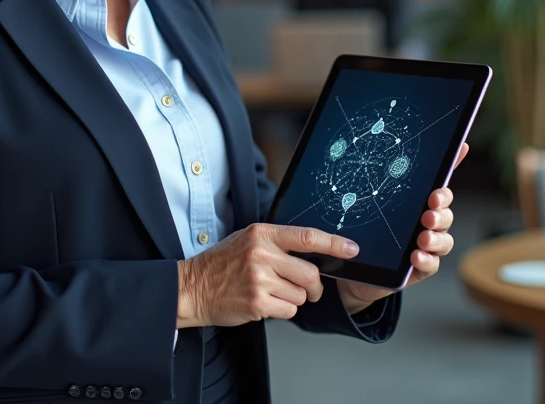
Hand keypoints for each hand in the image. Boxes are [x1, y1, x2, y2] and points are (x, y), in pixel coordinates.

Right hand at [177, 223, 359, 328]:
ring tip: (269, 293)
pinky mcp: (257, 303)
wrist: (192, 288)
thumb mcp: (246, 240)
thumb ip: (277, 243)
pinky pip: (289, 310)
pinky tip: (263, 303)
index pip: (307, 237)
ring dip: (292, 299)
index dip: (334, 244)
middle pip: (310, 274)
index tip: (352, 249)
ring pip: (301, 295)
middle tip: (309, 290)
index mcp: (262, 234)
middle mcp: (261, 254)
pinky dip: (281, 310)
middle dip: (314, 286)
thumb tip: (313, 252)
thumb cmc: (221, 264)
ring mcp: (259, 279)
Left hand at [337, 142, 468, 314]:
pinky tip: (416, 257)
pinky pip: (432, 264)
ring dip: (437, 238)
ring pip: (444, 239)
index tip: (450, 166)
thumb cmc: (361, 230)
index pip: (438, 183)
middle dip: (441, 211)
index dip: (452, 168)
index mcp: (416, 202)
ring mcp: (425, 245)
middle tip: (429, 212)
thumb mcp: (361, 203)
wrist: (351, 267)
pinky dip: (427, 260)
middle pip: (445, 212)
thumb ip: (368, 183)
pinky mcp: (420, 268)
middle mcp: (426, 221)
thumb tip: (367, 150)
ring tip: (423, 238)